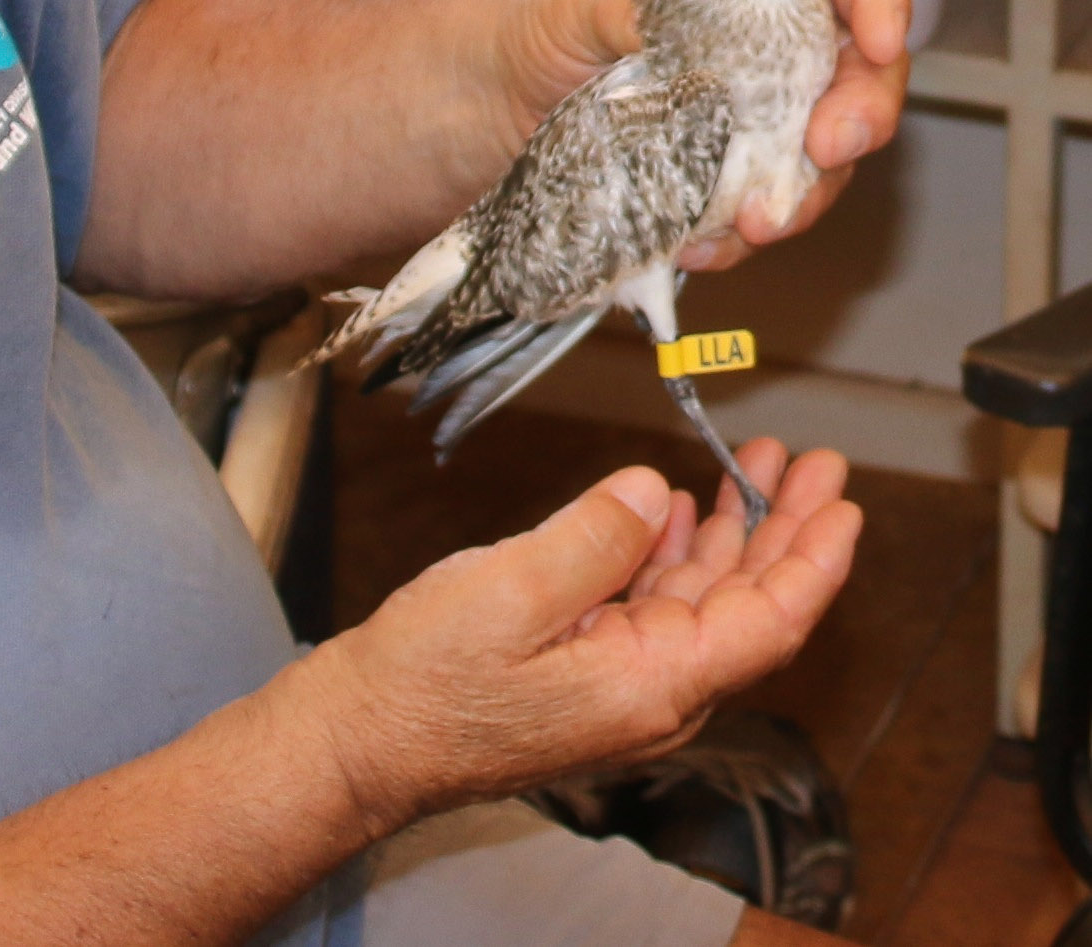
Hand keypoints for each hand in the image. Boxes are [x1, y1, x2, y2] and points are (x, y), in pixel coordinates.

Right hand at [284, 441, 860, 836]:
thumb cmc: (426, 682)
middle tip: (813, 465)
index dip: (811, 561)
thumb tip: (651, 491)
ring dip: (727, 532)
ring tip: (751, 468)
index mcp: (651, 684)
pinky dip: (668, 551)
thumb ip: (593, 540)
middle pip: (744, 606)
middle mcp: (651, 690)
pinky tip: (670, 509)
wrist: (362, 737)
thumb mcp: (509, 593)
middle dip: (782, 530)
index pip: (766, 623)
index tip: (841, 503)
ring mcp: (618, 680)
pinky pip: (649, 605)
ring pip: (700, 600)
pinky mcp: (583, 667)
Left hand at [490, 0, 910, 270]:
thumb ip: (617, 7)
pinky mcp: (720, 174)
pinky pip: (757, 208)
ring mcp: (746, 113)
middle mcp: (759, 42)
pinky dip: (737, 235)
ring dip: (802, 192)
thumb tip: (654, 16)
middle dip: (861, 111)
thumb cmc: (532, 29)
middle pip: (854, 68)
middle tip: (829, 148)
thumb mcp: (566, 7)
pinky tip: (698, 248)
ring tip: (753, 223)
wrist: (486, 104)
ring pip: (820, 153)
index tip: (877, 40)